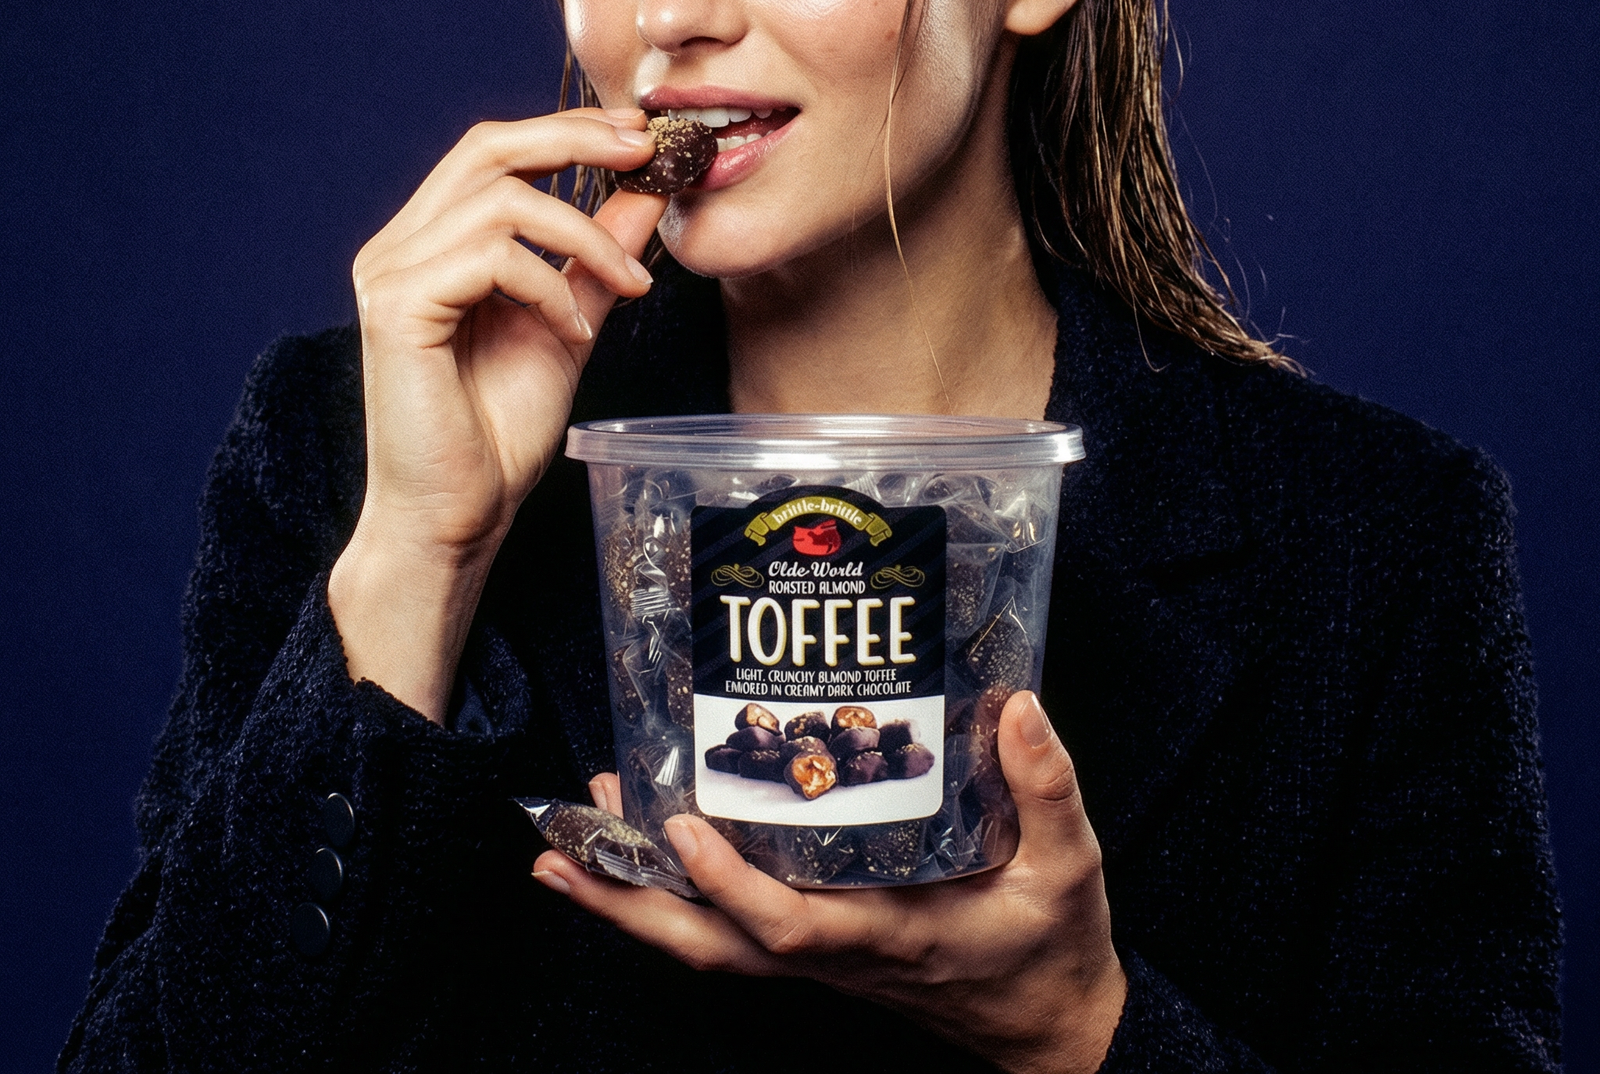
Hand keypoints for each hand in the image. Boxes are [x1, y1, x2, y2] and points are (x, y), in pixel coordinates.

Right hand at [328, 109, 664, 720]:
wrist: (457, 515)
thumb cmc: (499, 431)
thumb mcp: (569, 322)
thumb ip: (596, 257)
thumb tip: (645, 191)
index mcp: (431, 243)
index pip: (493, 151)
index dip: (567, 130)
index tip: (639, 137)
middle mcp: (399, 246)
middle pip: (487, 148)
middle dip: (575, 139)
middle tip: (645, 153)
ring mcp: (392, 274)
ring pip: (502, 201)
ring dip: (585, 238)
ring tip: (627, 289)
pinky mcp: (398, 309)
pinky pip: (492, 258)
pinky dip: (551, 286)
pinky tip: (572, 333)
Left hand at [535, 692, 1126, 1072]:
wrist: (1050, 1030)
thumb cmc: (1053, 950)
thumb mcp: (1071, 868)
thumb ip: (1050, 788)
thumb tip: (1020, 706)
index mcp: (889, 936)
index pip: (790, 927)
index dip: (729, 884)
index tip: (683, 828)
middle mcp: (837, 953)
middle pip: (710, 947)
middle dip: (628, 906)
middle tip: (559, 849)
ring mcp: (821, 958)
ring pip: (706, 946)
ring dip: (630, 904)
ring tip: (566, 848)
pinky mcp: (819, 949)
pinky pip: (727, 935)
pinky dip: (671, 903)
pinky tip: (641, 859)